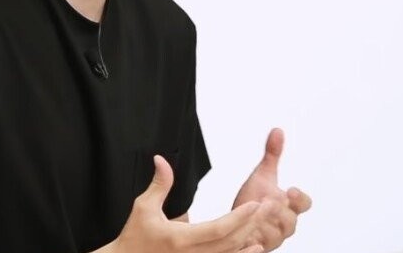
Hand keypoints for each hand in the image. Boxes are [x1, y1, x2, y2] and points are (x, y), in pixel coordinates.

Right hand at [106, 155, 268, 252]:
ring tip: (264, 223)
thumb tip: (162, 159)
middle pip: (231, 242)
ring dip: (249, 239)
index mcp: (180, 238)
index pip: (219, 229)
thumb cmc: (134, 236)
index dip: (239, 217)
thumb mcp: (143, 207)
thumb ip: (159, 184)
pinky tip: (254, 247)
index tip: (255, 204)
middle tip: (268, 207)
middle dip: (251, 224)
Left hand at [231, 128, 312, 250]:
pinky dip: (252, 241)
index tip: (291, 190)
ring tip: (255, 212)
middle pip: (290, 222)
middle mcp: (284, 225)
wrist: (236, 222)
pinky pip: (257, 247)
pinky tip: (244, 232)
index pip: (304, 204)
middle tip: (269, 201)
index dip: (300, 199)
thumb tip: (277, 130)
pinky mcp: (257, 248)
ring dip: (265, 225)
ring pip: (275, 236)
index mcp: (289, 207)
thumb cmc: (253, 200)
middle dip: (280, 212)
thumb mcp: (262, 176)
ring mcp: (271, 239)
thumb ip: (272, 155)